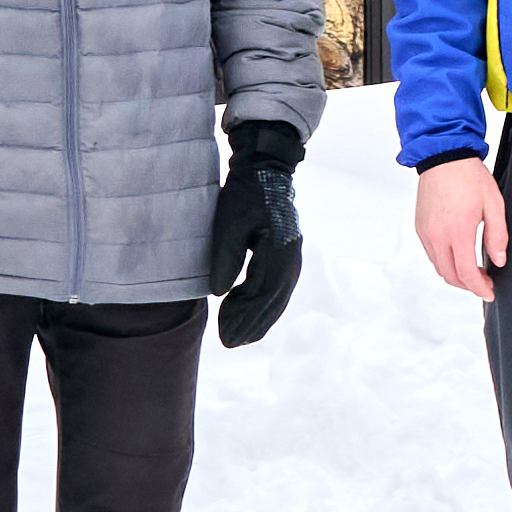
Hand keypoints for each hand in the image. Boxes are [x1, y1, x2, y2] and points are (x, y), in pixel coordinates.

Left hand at [206, 119, 308, 348]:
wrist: (265, 168)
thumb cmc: (244, 192)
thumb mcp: (228, 222)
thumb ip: (225, 258)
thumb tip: (220, 293)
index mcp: (279, 249)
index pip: (264, 294)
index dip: (244, 318)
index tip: (225, 335)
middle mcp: (291, 256)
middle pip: (274, 301)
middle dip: (252, 325)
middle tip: (230, 343)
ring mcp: (291, 254)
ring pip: (278, 296)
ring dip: (259, 318)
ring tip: (239, 336)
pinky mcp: (285, 252)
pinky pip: (278, 286)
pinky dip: (264, 304)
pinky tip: (250, 312)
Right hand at [416, 155, 509, 302]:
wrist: (444, 157)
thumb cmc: (469, 177)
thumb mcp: (494, 205)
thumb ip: (497, 236)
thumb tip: (499, 260)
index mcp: (459, 231)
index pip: (467, 273)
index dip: (480, 288)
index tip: (489, 292)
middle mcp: (438, 235)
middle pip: (451, 276)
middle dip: (469, 286)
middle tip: (484, 283)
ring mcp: (426, 233)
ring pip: (439, 267)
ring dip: (456, 275)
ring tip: (473, 271)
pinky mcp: (420, 228)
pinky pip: (431, 255)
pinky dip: (445, 262)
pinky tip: (458, 256)